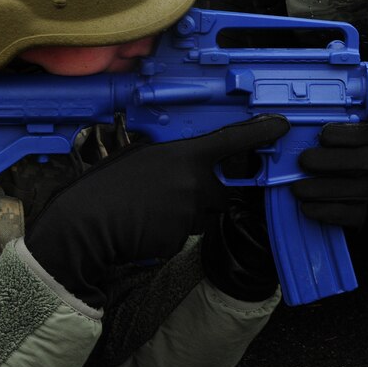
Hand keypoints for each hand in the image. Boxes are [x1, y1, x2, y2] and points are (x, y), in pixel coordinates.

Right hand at [25, 115, 289, 307]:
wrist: (85, 225)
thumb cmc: (105, 187)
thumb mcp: (140, 157)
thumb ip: (171, 160)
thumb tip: (187, 166)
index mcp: (183, 156)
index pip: (232, 141)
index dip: (260, 132)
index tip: (281, 126)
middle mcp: (193, 184)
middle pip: (221, 192)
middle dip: (206, 196)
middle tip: (169, 195)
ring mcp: (189, 214)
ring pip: (202, 216)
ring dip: (186, 215)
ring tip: (148, 212)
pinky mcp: (180, 240)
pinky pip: (183, 236)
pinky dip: (168, 234)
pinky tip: (143, 229)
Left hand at [293, 122, 367, 228]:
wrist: (298, 203)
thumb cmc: (298, 164)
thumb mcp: (298, 144)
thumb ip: (298, 132)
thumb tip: (282, 121)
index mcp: (358, 142)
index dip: (348, 133)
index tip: (323, 136)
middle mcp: (367, 166)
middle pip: (366, 161)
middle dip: (332, 160)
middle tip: (303, 161)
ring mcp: (366, 191)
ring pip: (358, 189)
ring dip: (323, 188)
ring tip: (297, 188)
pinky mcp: (359, 214)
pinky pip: (353, 214)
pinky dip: (327, 211)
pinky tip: (307, 207)